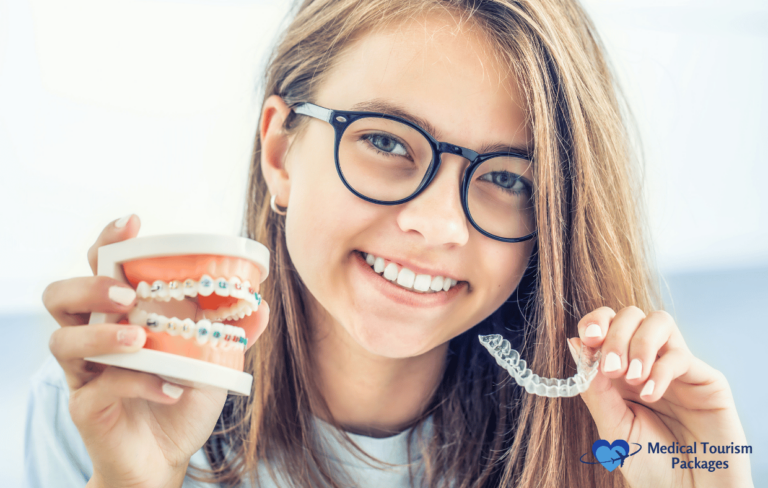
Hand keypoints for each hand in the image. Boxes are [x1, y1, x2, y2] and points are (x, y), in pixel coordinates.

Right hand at [42, 216, 270, 487]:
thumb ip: (233, 331)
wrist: (167, 455)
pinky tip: (170, 388)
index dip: (109, 241)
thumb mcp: (213, 359)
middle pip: (61, 295)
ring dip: (102, 334)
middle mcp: (95, 336)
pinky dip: (138, 383)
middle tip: (128, 295)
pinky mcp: (86, 406)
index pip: (100, 266)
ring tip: (140, 340)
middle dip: (90, 286)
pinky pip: (99, 387)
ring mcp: (85, 372)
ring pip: (63, 340)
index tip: (133, 223)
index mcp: (122, 314)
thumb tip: (261, 305)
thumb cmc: (183, 396)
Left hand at [568, 306, 752, 487]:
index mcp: (619, 371)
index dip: (594, 323)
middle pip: (631, 315)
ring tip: (631, 378)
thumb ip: (594, 389)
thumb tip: (574, 345)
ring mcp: (676, 367)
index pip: (606, 325)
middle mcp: (647, 362)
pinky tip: (650, 395)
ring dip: (639, 343)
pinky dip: (660, 370)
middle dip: (615, 335)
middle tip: (611, 369)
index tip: (587, 340)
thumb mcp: (613, 428)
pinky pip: (680, 355)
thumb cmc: (650, 465)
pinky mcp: (705, 378)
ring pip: (659, 321)